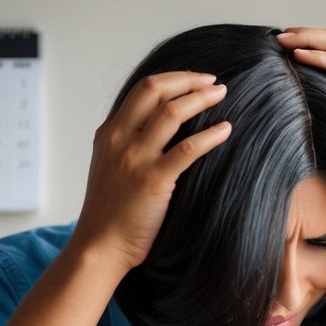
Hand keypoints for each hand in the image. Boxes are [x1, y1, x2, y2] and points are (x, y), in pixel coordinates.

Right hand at [72, 71, 230, 272]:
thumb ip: (125, 144)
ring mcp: (135, 158)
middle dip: (188, 80)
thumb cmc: (109, 212)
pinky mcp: (153, 180)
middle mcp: (120, 139)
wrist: (100, 246)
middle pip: (155, 90)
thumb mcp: (108, 167)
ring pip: (172, 113)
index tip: (196, 79)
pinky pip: (187, 149)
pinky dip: (210, 135)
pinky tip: (226, 130)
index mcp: (109, 133)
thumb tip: (152, 128)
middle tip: (213, 81)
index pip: (143, 90)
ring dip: (201, 99)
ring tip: (221, 96)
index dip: (174, 79)